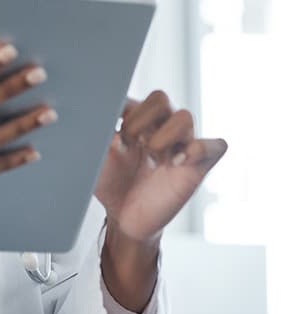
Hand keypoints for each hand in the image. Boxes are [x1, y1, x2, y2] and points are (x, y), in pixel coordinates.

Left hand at [95, 90, 227, 243]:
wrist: (123, 217)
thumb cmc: (110, 181)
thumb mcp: (97, 153)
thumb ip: (100, 130)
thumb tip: (102, 109)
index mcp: (137, 118)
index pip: (133, 96)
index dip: (121, 112)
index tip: (111, 135)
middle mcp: (161, 127)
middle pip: (160, 97)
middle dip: (141, 119)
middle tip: (130, 144)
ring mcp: (181, 145)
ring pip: (185, 116)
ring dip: (164, 135)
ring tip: (153, 157)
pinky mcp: (198, 166)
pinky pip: (216, 145)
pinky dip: (198, 149)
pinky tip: (176, 163)